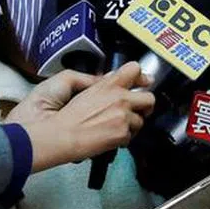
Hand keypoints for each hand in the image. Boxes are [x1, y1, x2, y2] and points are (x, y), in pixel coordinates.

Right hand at [24, 63, 155, 172]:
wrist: (59, 135)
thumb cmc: (65, 115)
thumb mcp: (82, 89)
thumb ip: (102, 83)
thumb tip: (111, 79)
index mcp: (109, 85)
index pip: (135, 69)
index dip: (141, 77)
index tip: (142, 83)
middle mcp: (120, 99)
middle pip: (150, 98)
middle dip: (145, 106)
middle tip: (136, 110)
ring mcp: (123, 117)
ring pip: (141, 121)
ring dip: (131, 125)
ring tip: (115, 127)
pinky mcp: (122, 134)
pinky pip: (130, 137)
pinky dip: (121, 139)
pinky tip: (109, 137)